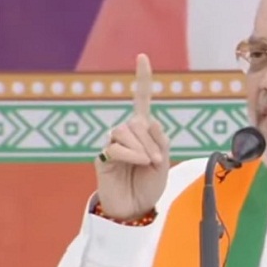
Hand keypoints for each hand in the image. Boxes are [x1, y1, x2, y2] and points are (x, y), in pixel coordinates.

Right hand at [95, 54, 170, 219]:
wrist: (134, 209)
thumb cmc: (149, 186)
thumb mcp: (164, 162)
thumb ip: (160, 140)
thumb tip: (147, 120)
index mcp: (143, 131)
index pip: (141, 100)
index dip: (142, 79)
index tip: (142, 56)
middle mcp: (127, 133)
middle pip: (137, 122)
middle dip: (151, 141)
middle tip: (156, 161)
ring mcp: (114, 143)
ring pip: (125, 131)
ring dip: (141, 147)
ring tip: (147, 164)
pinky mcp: (103, 156)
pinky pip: (115, 146)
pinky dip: (130, 154)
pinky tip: (135, 164)